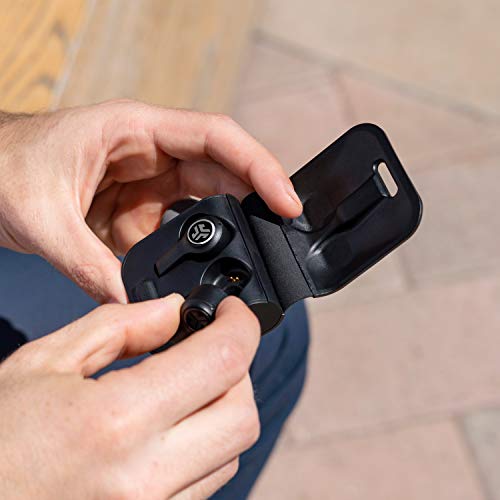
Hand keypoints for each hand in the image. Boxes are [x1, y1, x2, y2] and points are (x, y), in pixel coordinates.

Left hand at [0, 101, 301, 302]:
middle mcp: (151, 154)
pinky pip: (179, 232)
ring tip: (251, 260)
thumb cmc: (1, 168)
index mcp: (136, 131)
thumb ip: (91, 266)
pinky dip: (194, 253)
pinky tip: (202, 272)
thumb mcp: (43, 218)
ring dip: (229, 231)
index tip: (286, 201)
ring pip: (206, 204)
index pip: (216, 138)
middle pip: (223, 173)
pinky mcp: (140, 212)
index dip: (259, 166)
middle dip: (256, 203)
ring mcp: (148, 185)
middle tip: (280, 240)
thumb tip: (133, 309)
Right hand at [0, 294, 260, 498]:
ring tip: (185, 385)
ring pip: (231, 452)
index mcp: (116, 422)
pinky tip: (169, 427)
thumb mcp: (43, 363)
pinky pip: (204, 483)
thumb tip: (173, 311)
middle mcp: (145, 479)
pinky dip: (204, 445)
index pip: (222, 362)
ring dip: (222, 408)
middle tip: (210, 345)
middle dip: (238, 369)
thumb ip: (118, 328)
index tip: (231, 311)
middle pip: (243, 415)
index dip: (239, 324)